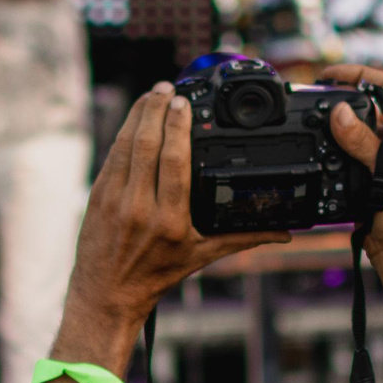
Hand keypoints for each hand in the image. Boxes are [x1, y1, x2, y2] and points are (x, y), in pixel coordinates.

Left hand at [54, 85, 285, 364]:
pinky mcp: (97, 195)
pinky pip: (112, 155)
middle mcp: (140, 207)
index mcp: (169, 220)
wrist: (107, 295)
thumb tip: (284, 233)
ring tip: (153, 93)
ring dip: (138, 114)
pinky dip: (123, 132)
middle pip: (147, 145)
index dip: (178, 128)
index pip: (174, 162)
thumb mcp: (202, 256)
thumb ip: (243, 239)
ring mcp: (114, 199)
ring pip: (125, 145)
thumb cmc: (156, 276)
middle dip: (157, 110)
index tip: (184, 103)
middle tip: (167, 87)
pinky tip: (135, 117)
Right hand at [317, 62, 382, 265]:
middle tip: (316, 95)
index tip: (330, 75)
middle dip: (341, 96)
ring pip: (354, 124)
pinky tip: (319, 145)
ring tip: (314, 119)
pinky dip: (332, 142)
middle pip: (366, 102)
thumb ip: (363, 141)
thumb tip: (340, 113)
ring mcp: (382, 152)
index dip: (358, 73)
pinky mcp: (368, 167)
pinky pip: (346, 146)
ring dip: (335, 120)